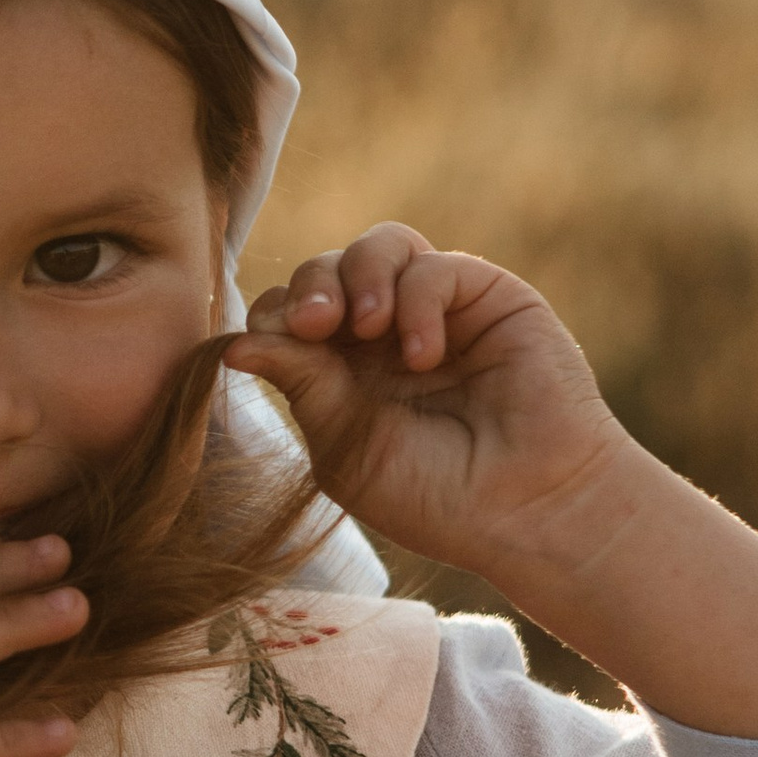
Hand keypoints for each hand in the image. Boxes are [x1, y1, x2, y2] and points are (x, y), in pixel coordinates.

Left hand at [227, 224, 632, 592]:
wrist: (527, 508)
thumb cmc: (436, 495)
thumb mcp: (346, 446)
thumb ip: (300, 386)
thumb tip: (230, 344)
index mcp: (341, 372)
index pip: (288, 315)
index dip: (273, 318)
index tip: (265, 346)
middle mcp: (385, 335)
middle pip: (325, 271)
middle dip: (309, 288)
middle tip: (314, 325)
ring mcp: (436, 311)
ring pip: (377, 248)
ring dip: (357, 277)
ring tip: (365, 328)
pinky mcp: (488, 296)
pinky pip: (433, 267)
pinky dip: (417, 301)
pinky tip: (424, 355)